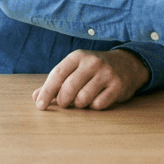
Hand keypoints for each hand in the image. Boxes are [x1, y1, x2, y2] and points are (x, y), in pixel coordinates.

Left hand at [31, 49, 149, 110]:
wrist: (127, 64)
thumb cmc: (93, 70)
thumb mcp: (74, 69)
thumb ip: (55, 82)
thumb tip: (35, 97)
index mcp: (77, 56)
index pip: (57, 74)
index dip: (47, 92)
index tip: (40, 106)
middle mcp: (92, 62)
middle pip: (69, 88)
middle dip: (63, 101)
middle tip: (64, 104)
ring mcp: (106, 73)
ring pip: (83, 98)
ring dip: (79, 104)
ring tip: (82, 100)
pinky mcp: (118, 86)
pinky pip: (98, 104)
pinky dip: (94, 106)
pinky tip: (96, 99)